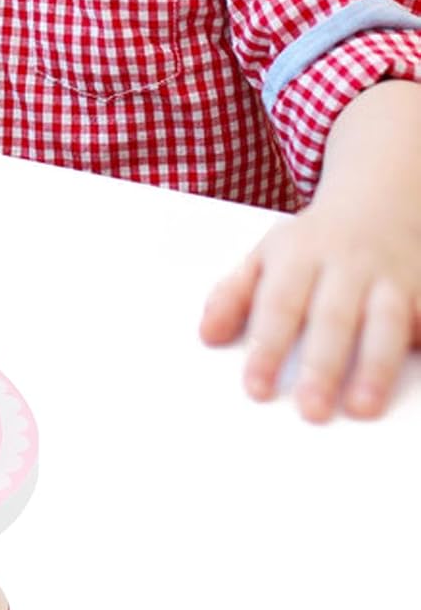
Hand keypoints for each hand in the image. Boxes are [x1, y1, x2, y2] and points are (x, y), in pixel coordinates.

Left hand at [200, 197, 420, 420]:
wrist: (381, 198)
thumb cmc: (313, 242)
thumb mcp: (265, 257)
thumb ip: (233, 296)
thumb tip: (208, 334)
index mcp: (299, 257)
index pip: (278, 306)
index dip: (268, 349)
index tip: (257, 389)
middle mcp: (347, 265)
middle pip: (333, 318)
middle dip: (323, 367)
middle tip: (312, 411)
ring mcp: (391, 276)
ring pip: (386, 322)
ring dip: (375, 367)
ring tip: (362, 408)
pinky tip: (411, 368)